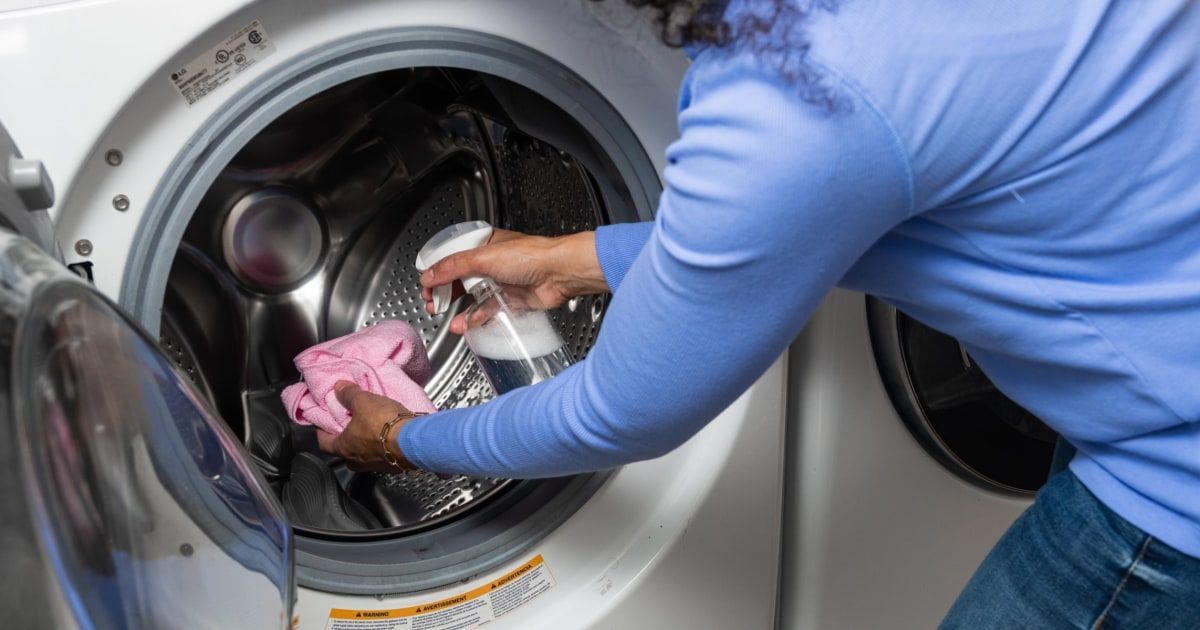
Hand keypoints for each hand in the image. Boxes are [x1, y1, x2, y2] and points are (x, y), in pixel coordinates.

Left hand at [316, 381, 416, 472]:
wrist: (414, 441)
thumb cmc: (383, 423)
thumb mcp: (363, 402)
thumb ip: (349, 395)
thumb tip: (338, 387)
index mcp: (344, 448)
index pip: (324, 443)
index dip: (321, 432)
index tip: (322, 423)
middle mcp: (357, 461)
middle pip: (345, 452)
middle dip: (346, 440)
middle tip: (350, 426)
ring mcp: (376, 466)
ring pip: (365, 455)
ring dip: (366, 444)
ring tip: (372, 429)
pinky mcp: (394, 466)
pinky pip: (384, 456)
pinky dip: (384, 447)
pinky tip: (390, 436)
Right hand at [420, 229, 607, 333]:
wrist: (560, 273)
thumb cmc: (531, 256)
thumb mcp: (483, 258)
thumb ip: (453, 267)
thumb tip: (429, 274)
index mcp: (484, 245)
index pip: (453, 257)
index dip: (437, 271)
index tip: (426, 284)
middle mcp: (492, 262)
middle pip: (460, 279)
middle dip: (444, 292)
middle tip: (432, 303)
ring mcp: (501, 282)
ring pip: (473, 297)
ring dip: (457, 308)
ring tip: (443, 316)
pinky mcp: (511, 300)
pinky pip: (488, 311)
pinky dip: (475, 318)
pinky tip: (465, 324)